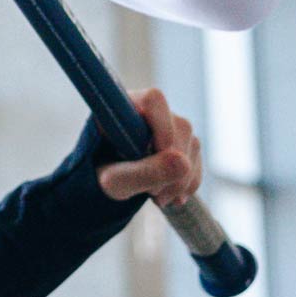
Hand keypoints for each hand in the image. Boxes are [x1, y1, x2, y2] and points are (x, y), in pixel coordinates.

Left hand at [96, 87, 201, 206]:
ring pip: (192, 146)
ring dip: (179, 181)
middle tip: (152, 192)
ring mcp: (168, 126)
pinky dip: (186, 185)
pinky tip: (167, 194)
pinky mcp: (181, 144)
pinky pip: (197, 163)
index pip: (154, 100)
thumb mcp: (114, 182)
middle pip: (180, 127)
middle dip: (172, 168)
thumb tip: (182, 163)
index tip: (159, 158)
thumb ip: (143, 173)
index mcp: (123, 108)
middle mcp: (149, 112)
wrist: (103, 188)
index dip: (164, 129)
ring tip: (155, 196)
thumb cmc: (99, 178)